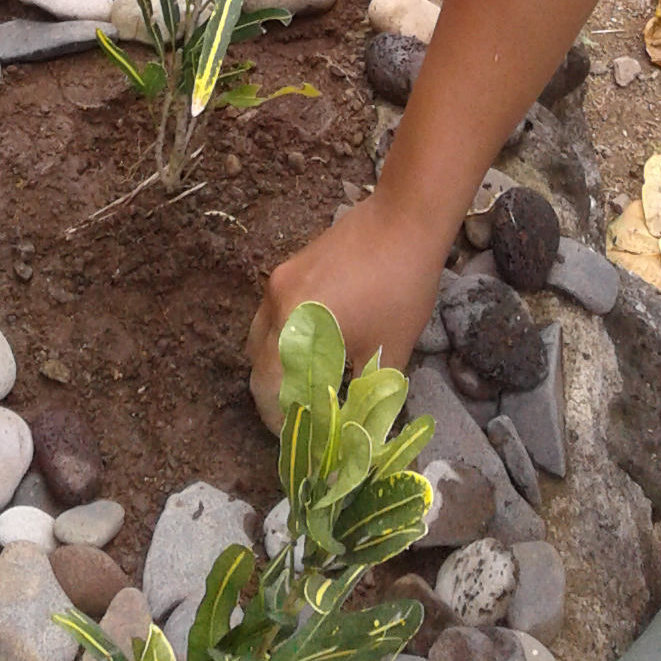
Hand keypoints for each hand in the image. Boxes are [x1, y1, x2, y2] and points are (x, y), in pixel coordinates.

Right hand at [245, 193, 443, 432]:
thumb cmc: (399, 289)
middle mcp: (275, 305)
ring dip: (276, 367)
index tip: (306, 440)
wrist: (403, 220)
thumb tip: (363, 436)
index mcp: (294, 329)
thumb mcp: (388, 351)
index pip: (270, 392)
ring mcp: (279, 281)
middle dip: (276, 398)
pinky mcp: (289, 266)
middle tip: (306, 418)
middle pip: (257, 367)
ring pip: (260, 338)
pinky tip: (316, 347)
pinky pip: (273, 314)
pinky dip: (283, 338)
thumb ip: (368, 398)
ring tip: (309, 385)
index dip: (283, 423)